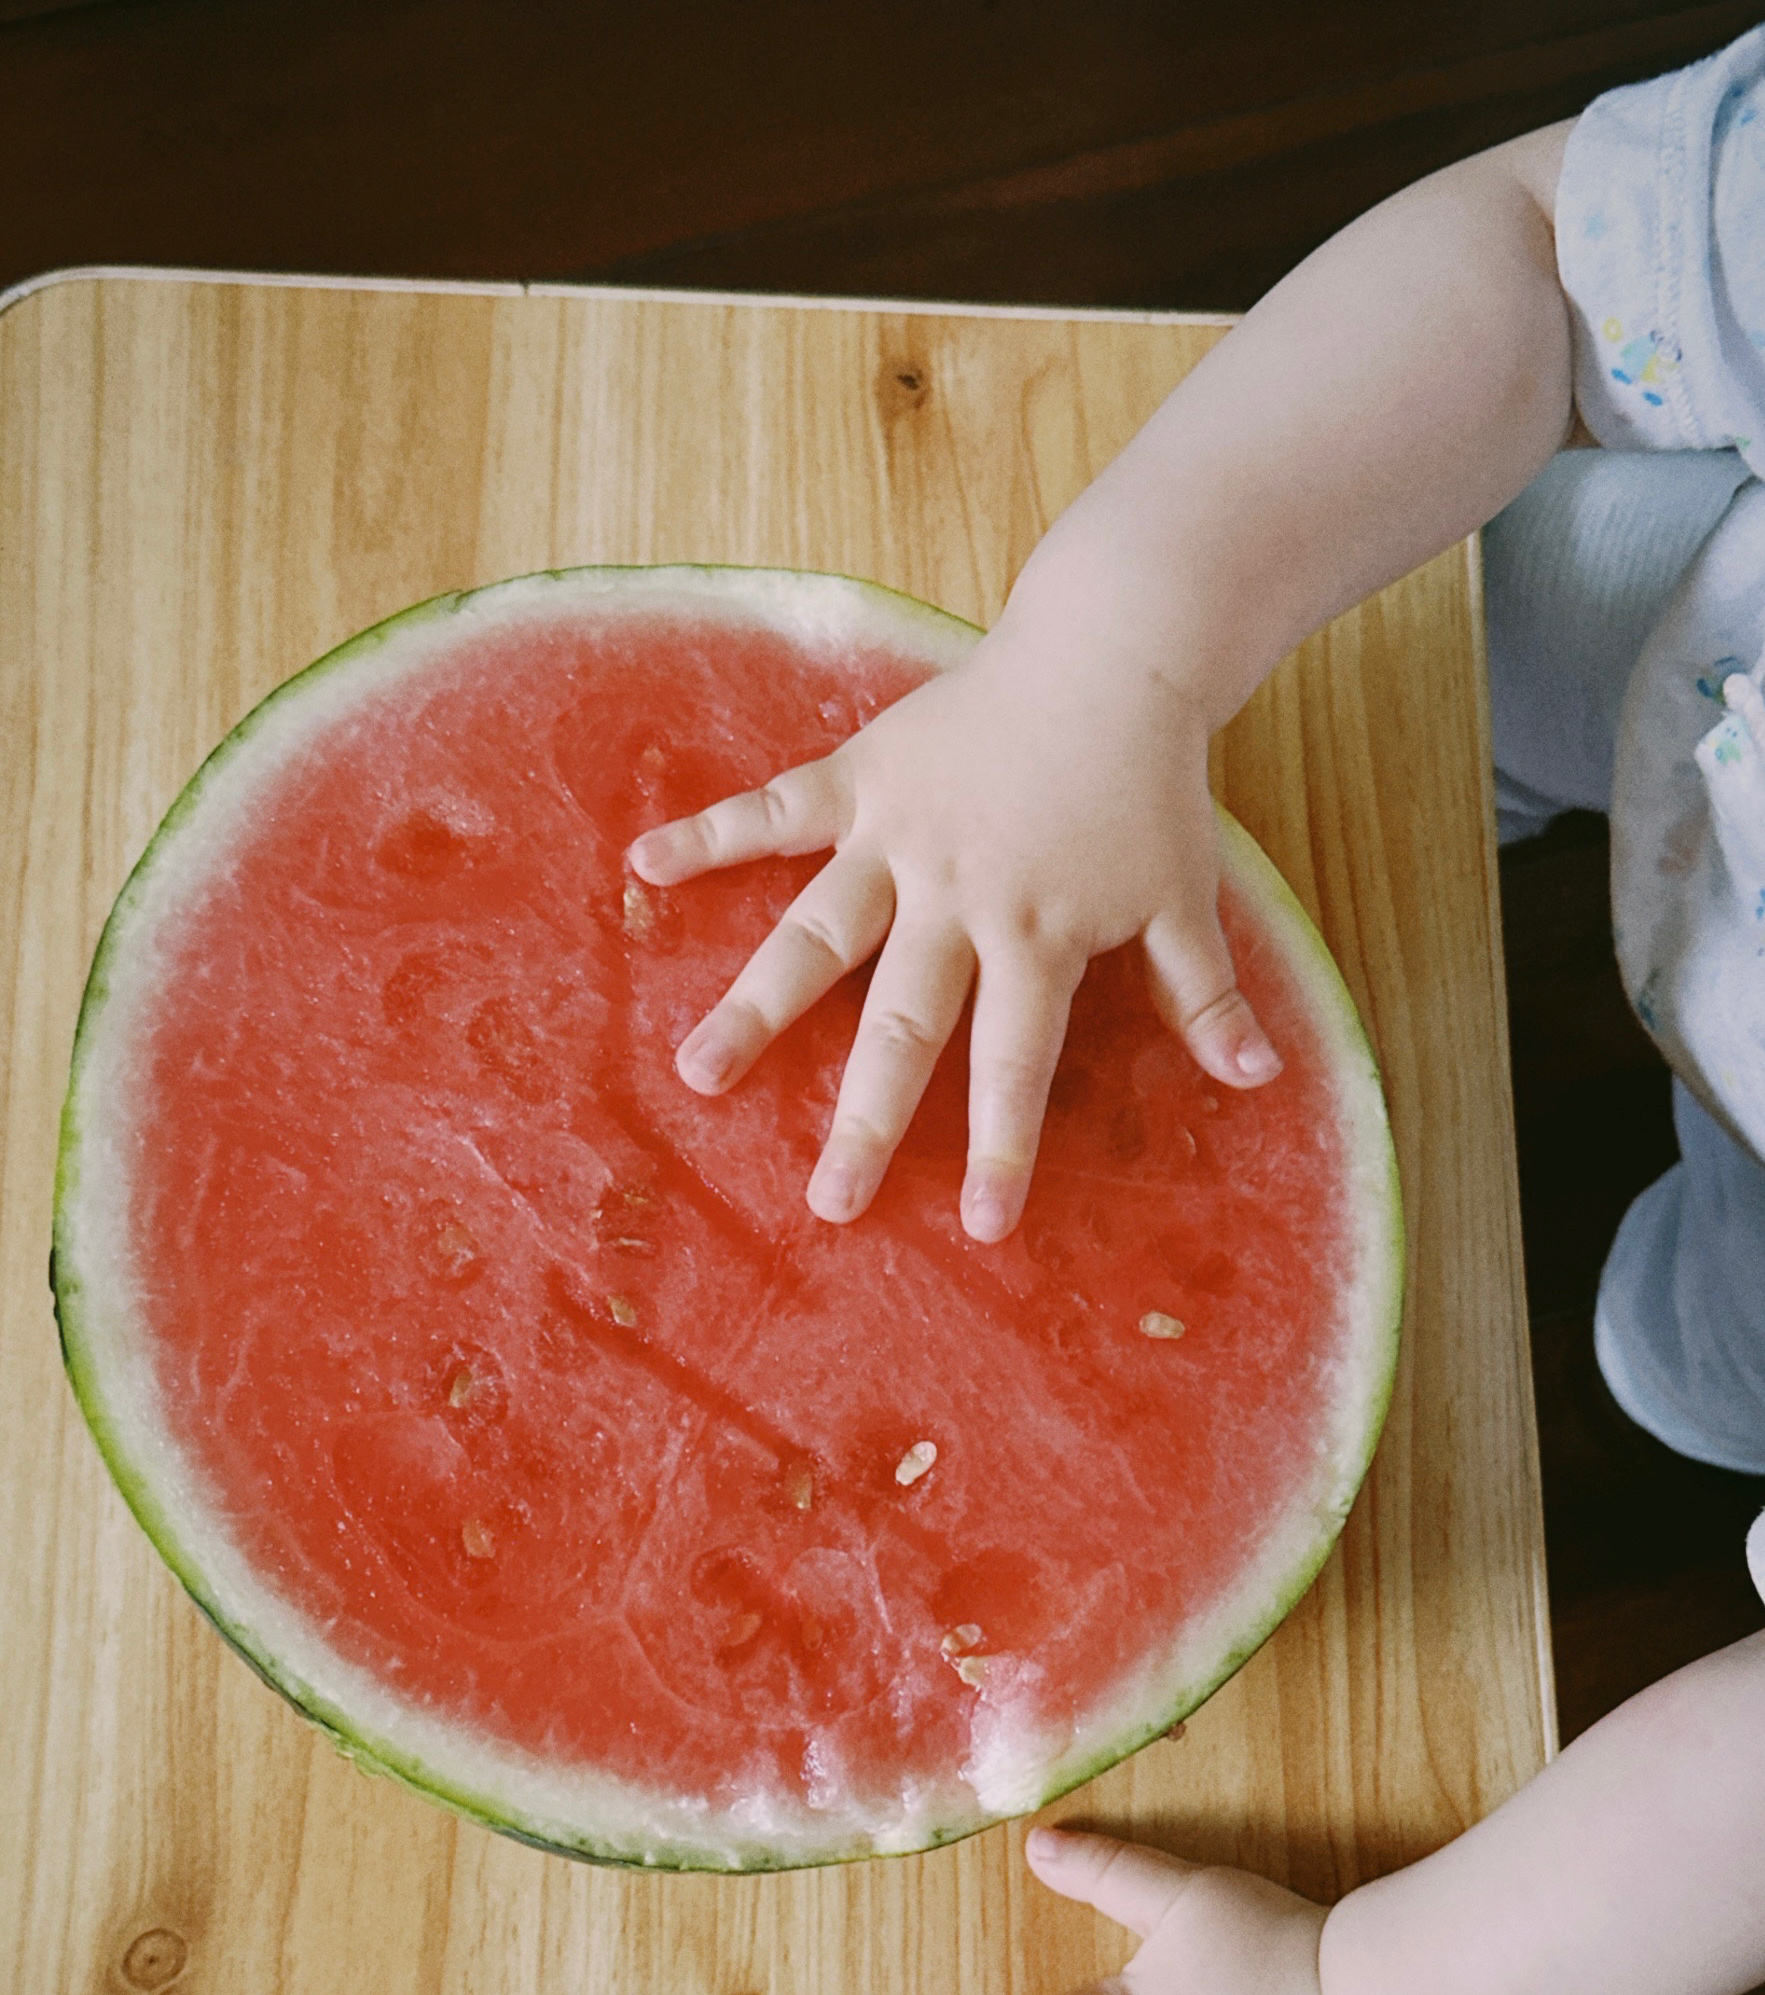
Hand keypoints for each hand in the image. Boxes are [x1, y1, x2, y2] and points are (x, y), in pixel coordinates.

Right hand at [627, 606, 1279, 1243]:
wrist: (1114, 650)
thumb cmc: (1150, 784)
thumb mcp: (1186, 895)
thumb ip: (1206, 995)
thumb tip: (1259, 1084)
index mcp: (1037, 935)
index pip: (1016, 1059)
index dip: (1002, 1143)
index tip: (979, 1227)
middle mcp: (957, 898)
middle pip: (903, 1024)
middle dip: (865, 1119)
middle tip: (826, 1203)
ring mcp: (899, 838)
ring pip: (816, 935)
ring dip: (756, 1007)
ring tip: (698, 1075)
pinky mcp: (861, 777)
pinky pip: (775, 811)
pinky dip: (710, 834)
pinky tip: (642, 867)